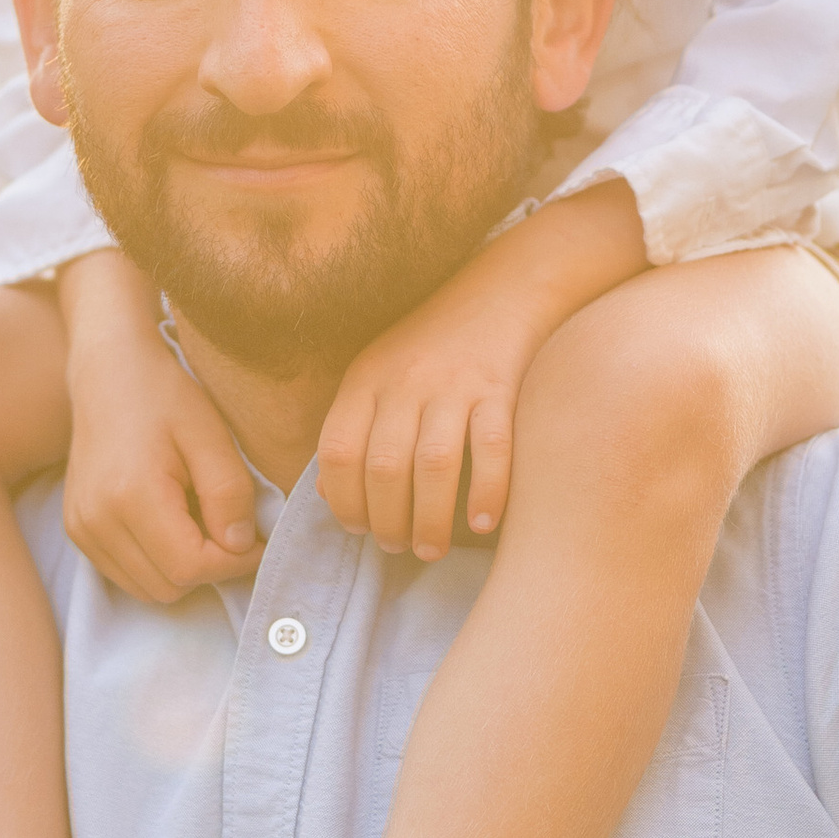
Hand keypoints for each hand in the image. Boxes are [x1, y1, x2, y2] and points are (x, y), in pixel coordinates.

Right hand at [61, 251, 261, 603]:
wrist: (109, 371)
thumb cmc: (164, 395)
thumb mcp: (211, 435)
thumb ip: (230, 494)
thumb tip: (240, 547)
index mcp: (130, 495)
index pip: (190, 567)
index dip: (233, 562)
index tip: (255, 537)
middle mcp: (96, 520)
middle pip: (168, 586)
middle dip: (209, 567)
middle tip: (229, 526)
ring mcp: (80, 528)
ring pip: (147, 589)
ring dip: (182, 569)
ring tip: (199, 521)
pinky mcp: (76, 529)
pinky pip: (125, 574)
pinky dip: (156, 563)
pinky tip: (170, 523)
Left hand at [316, 190, 644, 556]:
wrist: (505, 287)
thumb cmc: (437, 343)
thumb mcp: (381, 370)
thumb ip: (356, 424)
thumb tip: (333, 493)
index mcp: (367, 377)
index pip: (337, 450)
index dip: (342, 499)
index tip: (357, 528)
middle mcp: (405, 380)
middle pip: (384, 467)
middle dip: (387, 521)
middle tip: (398, 548)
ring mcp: (454, 383)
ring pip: (434, 466)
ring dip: (431, 520)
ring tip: (431, 550)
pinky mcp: (501, 387)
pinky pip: (492, 449)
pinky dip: (487, 493)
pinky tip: (483, 524)